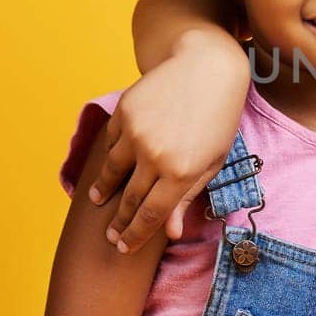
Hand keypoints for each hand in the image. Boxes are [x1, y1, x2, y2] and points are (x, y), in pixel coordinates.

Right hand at [87, 35, 249, 250]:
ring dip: (103, 190)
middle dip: (118, 221)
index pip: (150, 215)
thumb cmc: (218, 118)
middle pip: (129, 199)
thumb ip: (187, 197)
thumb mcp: (212, 161)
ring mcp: (136, 132)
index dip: (135, 235)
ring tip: (97, 200)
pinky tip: (109, 163)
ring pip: (112, 171)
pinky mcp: (124, 112)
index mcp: (182, 173)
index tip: (123, 247)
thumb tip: (169, 233)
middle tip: (110, 235)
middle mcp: (155, 155)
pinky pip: (111, 142)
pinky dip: (109, 154)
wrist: (207, 67)